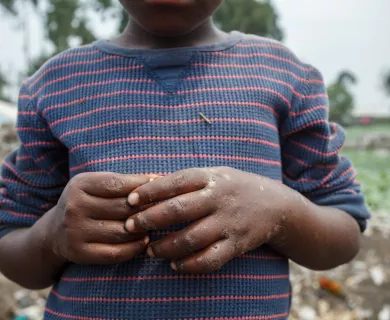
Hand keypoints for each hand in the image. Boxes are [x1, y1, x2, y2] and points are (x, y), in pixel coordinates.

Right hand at [45, 172, 157, 264]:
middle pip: (123, 208)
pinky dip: (134, 248)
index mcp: (80, 184)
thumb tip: (159, 179)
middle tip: (161, 210)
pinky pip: (115, 253)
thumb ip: (124, 182)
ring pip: (122, 231)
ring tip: (153, 225)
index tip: (160, 188)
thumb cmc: (86, 203)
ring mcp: (75, 231)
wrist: (54, 232)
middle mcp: (74, 207)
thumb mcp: (97, 186)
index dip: (143, 186)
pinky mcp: (79, 253)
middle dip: (146, 209)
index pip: (118, 184)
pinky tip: (143, 242)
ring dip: (143, 229)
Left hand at [125, 167, 292, 272]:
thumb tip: (148, 184)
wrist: (275, 205)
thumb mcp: (214, 174)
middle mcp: (218, 199)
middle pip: (179, 210)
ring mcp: (228, 222)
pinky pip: (211, 259)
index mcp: (210, 178)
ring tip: (149, 251)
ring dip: (166, 247)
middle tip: (130, 227)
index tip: (129, 201)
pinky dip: (190, 265)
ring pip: (192, 238)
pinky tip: (176, 265)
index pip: (175, 182)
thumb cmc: (234, 187)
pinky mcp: (237, 244)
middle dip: (150, 220)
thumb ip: (186, 180)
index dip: (150, 191)